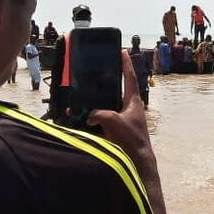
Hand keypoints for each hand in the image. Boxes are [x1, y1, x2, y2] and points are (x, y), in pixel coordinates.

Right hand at [88, 51, 156, 179]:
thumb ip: (100, 114)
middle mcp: (127, 108)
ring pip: (105, 104)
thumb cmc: (131, 140)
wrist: (136, 161)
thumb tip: (90, 116)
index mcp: (133, 101)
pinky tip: (77, 117)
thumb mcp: (114, 121)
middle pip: (115, 89)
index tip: (122, 51)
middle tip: (95, 71)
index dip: (126, 63)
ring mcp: (121, 119)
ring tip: (80, 93)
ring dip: (94, 100)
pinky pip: (100, 119)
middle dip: (105, 80)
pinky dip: (90, 117)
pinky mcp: (114, 130)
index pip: (129, 77)